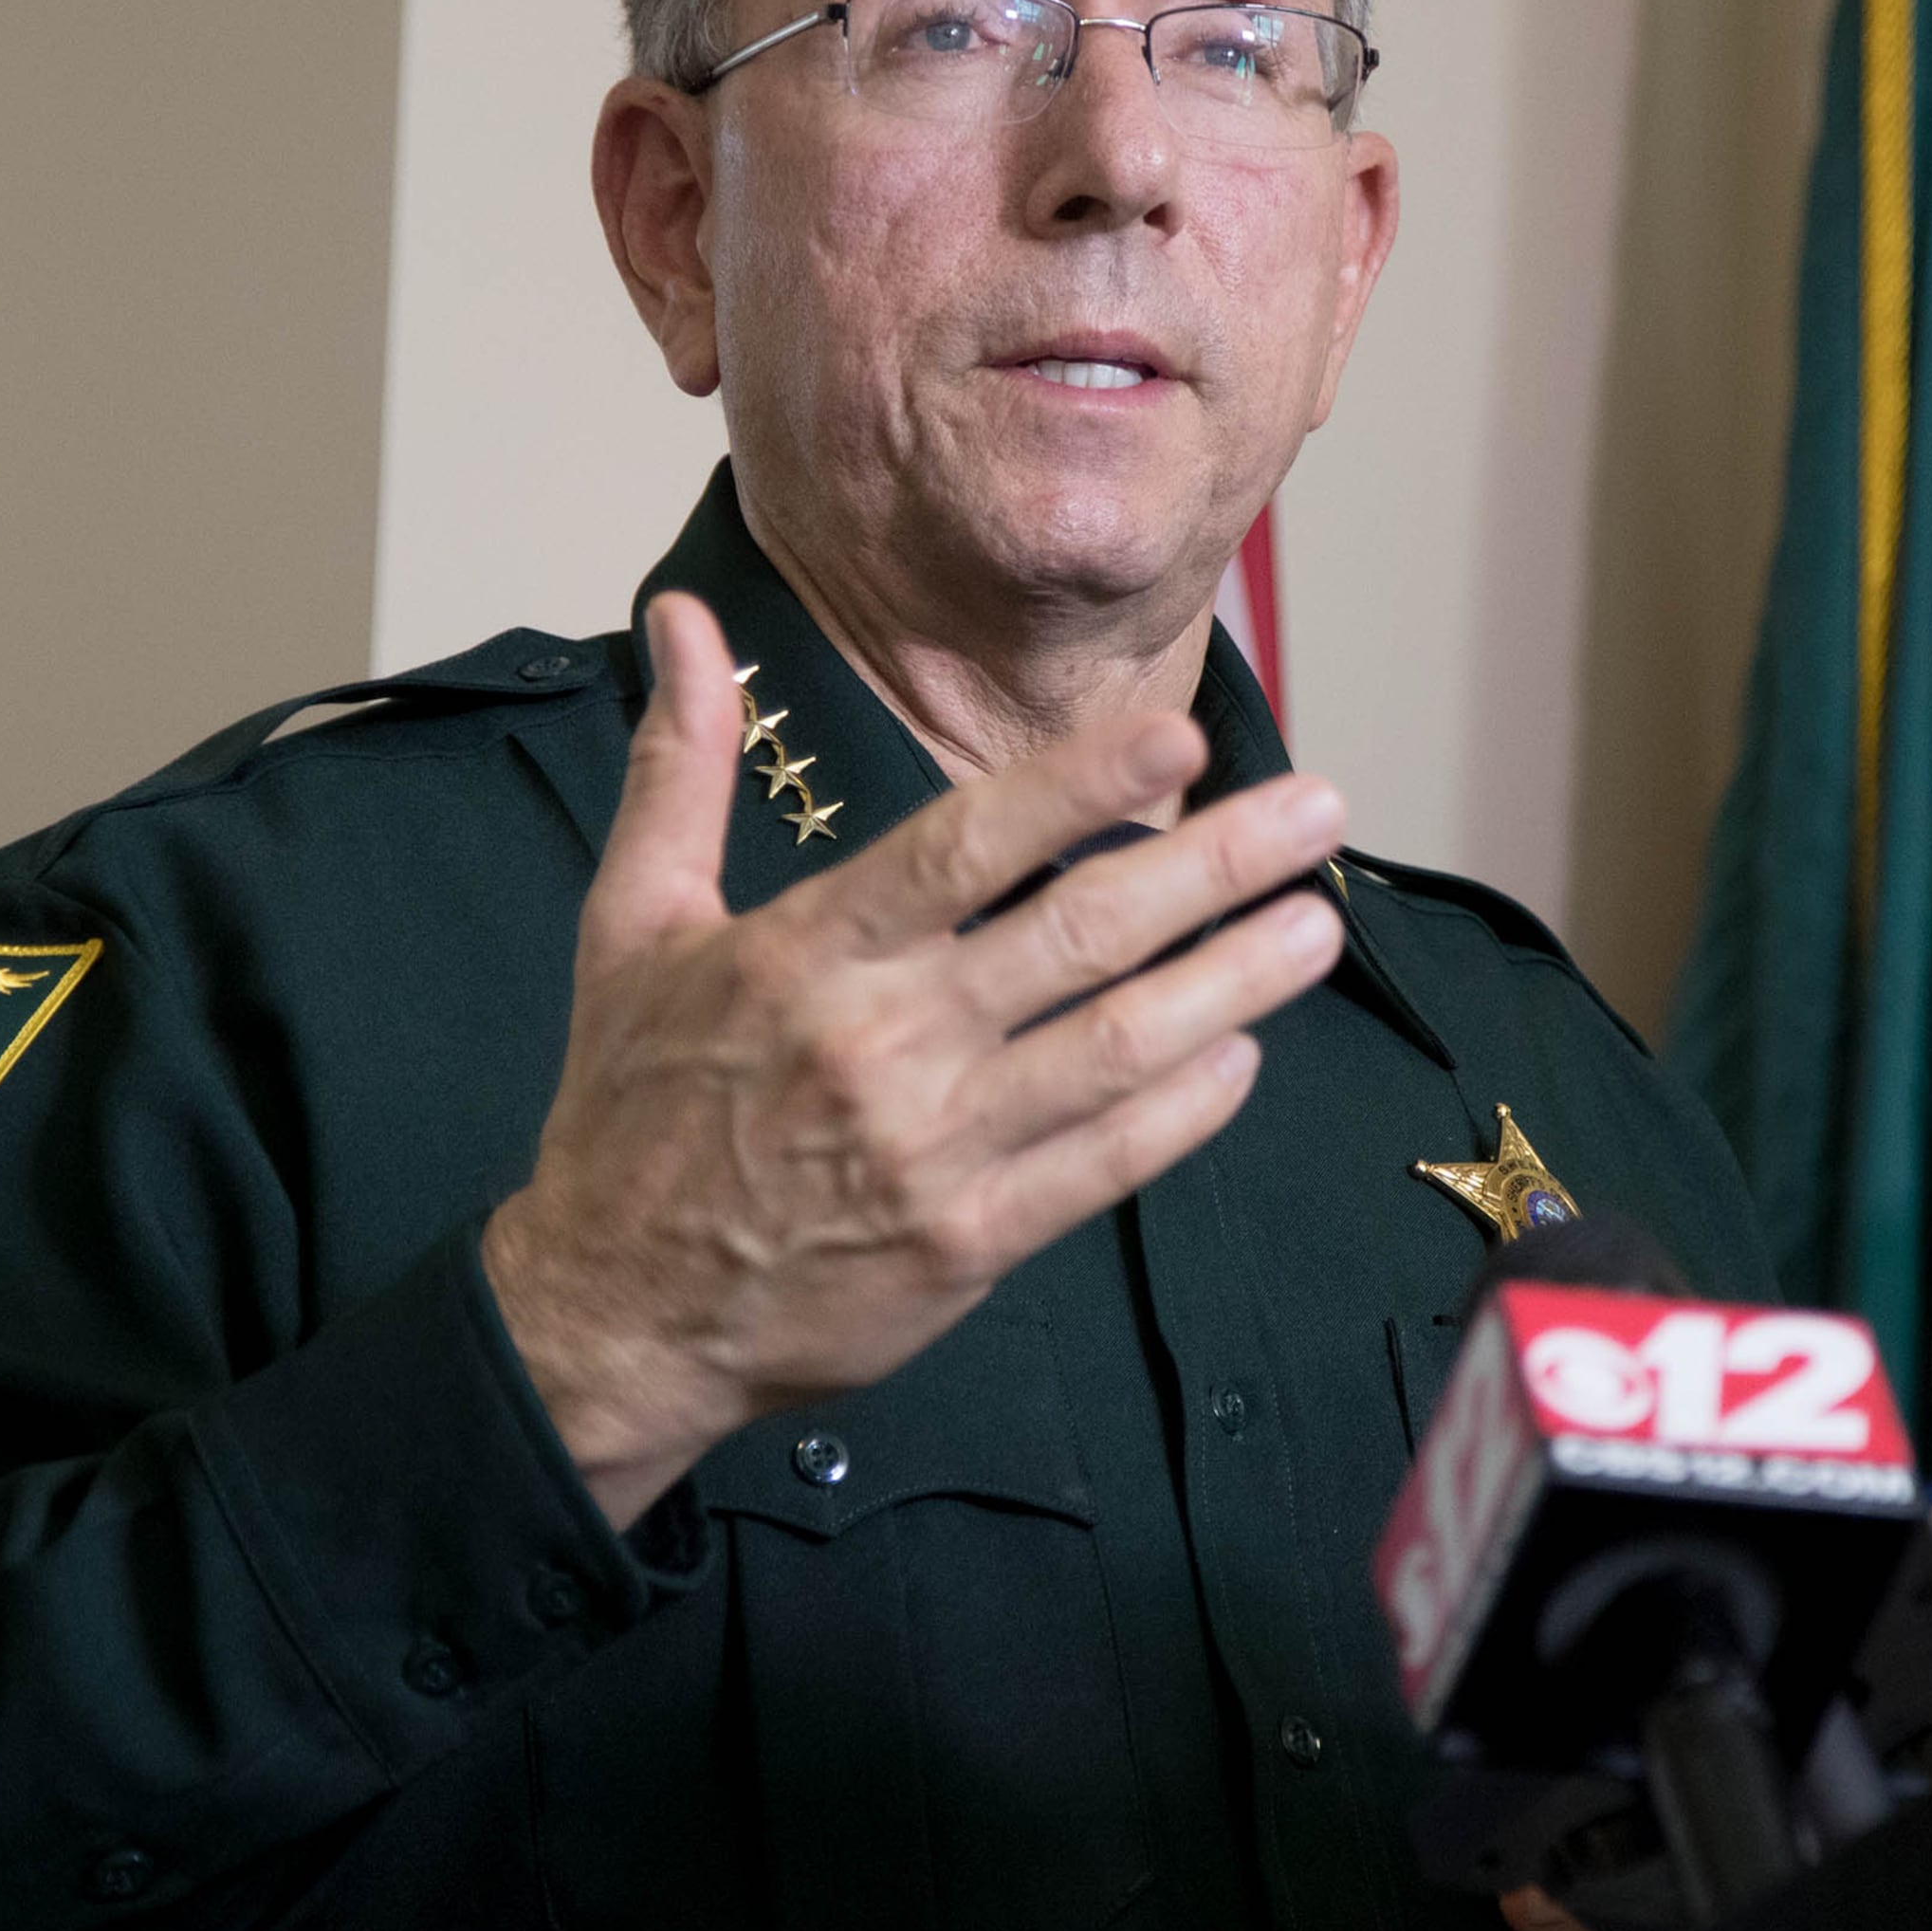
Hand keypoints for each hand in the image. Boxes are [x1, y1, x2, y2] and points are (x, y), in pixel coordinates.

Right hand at [484, 593, 1348, 1526]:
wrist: (614, 1313)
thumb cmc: (631, 1109)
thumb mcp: (631, 924)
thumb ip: (680, 767)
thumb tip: (676, 617)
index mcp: (806, 954)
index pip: (963, 848)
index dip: (1079, 787)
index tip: (1181, 736)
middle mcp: (882, 1043)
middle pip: (1076, 936)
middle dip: (1213, 867)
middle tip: (1317, 813)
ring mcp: (934, 1150)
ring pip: (1114, 1049)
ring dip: (1232, 983)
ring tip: (1317, 927)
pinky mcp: (968, 1243)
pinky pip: (1103, 1165)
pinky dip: (1183, 1110)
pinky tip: (1242, 1054)